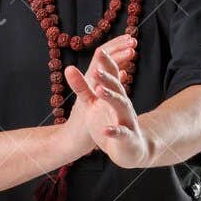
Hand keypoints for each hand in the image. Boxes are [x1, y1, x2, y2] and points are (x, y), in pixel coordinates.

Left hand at [63, 35, 151, 168]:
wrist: (130, 149)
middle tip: (97, 69)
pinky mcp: (127, 137)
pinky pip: (121, 133)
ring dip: (111, 97)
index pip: (112, 75)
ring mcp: (127, 120)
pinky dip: (114, 131)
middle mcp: (123, 104)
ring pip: (122, 106)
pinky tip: (105, 130)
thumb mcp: (93, 105)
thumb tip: (69, 68)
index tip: (101, 51)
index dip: (107, 64)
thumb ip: (83, 88)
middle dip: (108, 77)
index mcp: (114, 94)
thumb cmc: (109, 122)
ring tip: (99, 90)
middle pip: (117, 87)